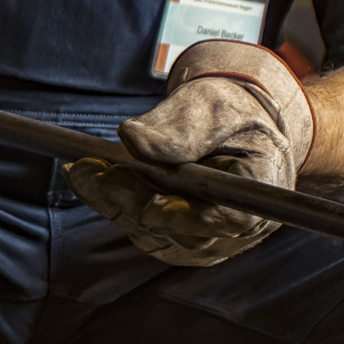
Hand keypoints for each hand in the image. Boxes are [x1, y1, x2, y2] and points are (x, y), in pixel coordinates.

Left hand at [71, 41, 313, 267]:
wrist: (228, 126)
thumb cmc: (227, 113)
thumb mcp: (210, 107)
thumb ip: (180, 127)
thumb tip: (133, 140)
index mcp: (262, 189)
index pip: (232, 219)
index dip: (192, 219)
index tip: (154, 206)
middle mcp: (236, 225)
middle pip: (182, 232)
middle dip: (133, 201)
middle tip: (95, 171)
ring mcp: (205, 236)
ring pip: (153, 233)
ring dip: (112, 202)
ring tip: (81, 168)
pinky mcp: (175, 235)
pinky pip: (139, 226)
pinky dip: (109, 201)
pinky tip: (84, 174)